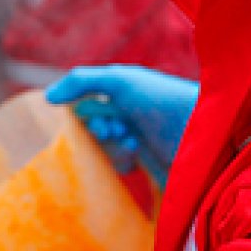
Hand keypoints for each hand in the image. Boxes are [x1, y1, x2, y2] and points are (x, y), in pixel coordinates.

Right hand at [46, 64, 197, 185]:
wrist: (203, 135)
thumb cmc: (163, 100)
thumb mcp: (120, 80)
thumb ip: (81, 82)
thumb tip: (47, 98)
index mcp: (125, 95)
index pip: (88, 106)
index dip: (89, 115)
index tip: (106, 119)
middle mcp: (131, 118)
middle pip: (95, 130)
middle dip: (102, 132)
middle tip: (119, 132)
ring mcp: (140, 143)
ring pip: (106, 151)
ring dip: (112, 149)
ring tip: (132, 145)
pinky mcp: (150, 167)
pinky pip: (120, 170)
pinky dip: (120, 167)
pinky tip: (134, 164)